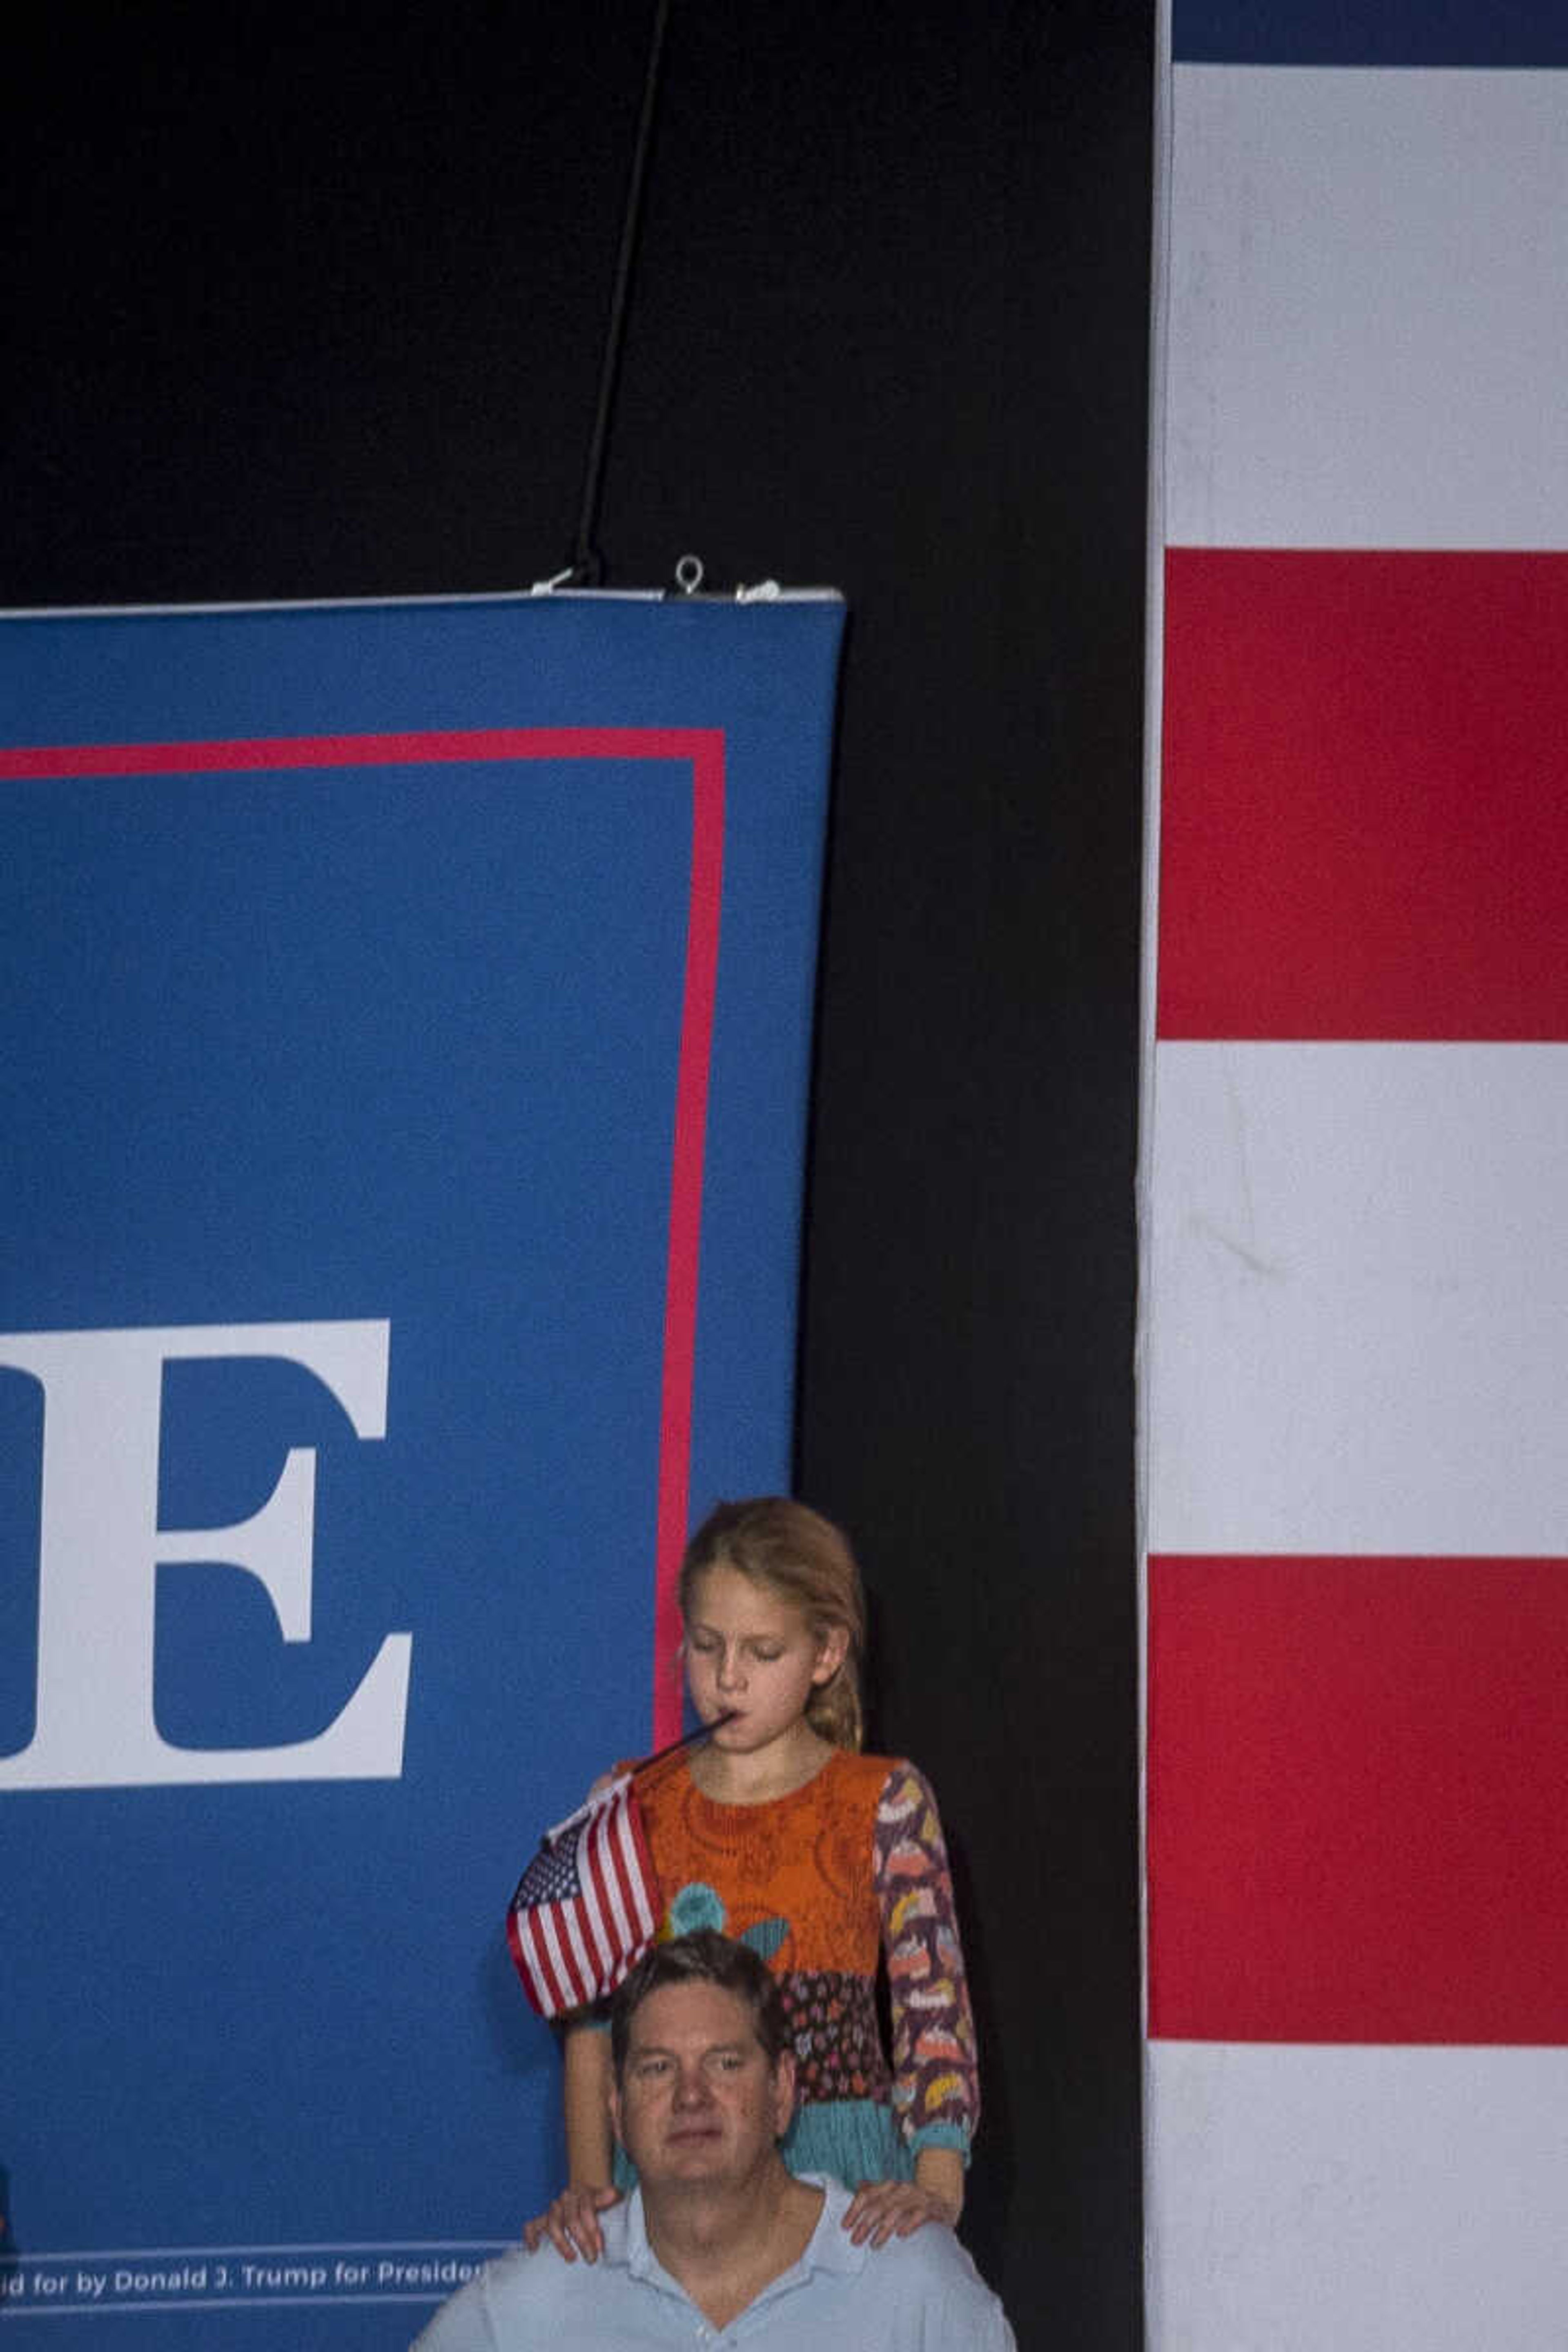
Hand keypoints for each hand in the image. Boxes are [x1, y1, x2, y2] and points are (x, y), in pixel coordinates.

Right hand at [521, 2182, 621, 2262]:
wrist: (583, 2193)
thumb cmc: (597, 2202)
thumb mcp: (608, 2197)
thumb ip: (609, 2197)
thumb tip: (613, 2194)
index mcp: (583, 2192)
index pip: (586, 2209)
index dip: (592, 2228)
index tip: (599, 2247)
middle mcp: (567, 2199)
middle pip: (571, 2219)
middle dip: (582, 2241)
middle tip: (591, 2259)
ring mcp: (554, 2208)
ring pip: (553, 2224)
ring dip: (562, 2243)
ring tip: (571, 2259)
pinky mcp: (543, 2218)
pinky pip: (532, 2225)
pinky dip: (532, 2236)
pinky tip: (534, 2250)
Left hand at [840, 2176, 961, 2247]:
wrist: (945, 2202)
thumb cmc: (912, 2205)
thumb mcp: (893, 2199)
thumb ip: (876, 2197)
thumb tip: (855, 2197)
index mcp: (889, 2186)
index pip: (867, 2194)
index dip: (854, 2210)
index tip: (844, 2226)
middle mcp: (902, 2189)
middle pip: (879, 2205)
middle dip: (865, 2224)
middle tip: (855, 2241)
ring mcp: (917, 2197)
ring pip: (896, 2210)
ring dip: (883, 2228)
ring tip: (874, 2245)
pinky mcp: (931, 2208)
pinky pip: (919, 2215)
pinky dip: (909, 2223)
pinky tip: (901, 2235)